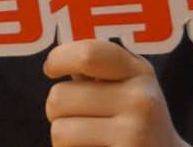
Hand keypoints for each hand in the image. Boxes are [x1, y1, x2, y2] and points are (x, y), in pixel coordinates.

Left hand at [45, 39, 188, 146]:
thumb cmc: (132, 120)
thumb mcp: (124, 86)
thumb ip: (93, 69)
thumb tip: (56, 59)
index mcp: (139, 71)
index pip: (87, 54)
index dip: (58, 59)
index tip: (51, 70)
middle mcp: (141, 99)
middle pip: (59, 96)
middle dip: (56, 111)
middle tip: (78, 120)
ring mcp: (136, 132)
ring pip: (60, 130)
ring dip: (63, 138)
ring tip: (88, 139)